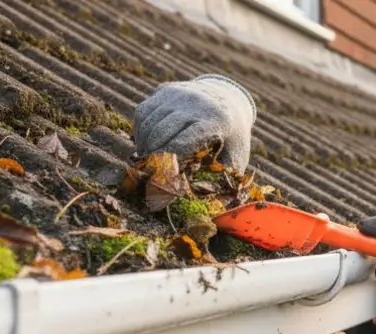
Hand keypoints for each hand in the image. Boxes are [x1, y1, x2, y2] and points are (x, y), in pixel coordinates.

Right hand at [133, 75, 256, 170]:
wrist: (230, 100)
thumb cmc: (232, 137)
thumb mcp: (236, 156)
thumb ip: (220, 177)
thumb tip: (200, 201)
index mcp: (216, 120)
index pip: (183, 143)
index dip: (169, 164)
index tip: (163, 181)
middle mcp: (194, 102)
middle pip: (161, 133)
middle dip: (152, 158)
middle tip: (149, 176)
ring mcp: (178, 93)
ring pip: (148, 123)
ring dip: (143, 146)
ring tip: (146, 163)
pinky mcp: (165, 90)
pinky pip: (143, 112)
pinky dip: (140, 132)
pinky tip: (146, 145)